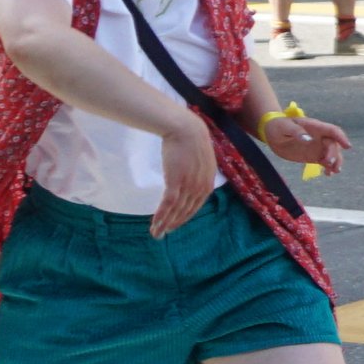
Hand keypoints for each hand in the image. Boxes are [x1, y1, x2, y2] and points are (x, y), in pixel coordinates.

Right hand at [150, 110, 219, 236]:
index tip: (174, 224)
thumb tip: (190, 177)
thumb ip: (197, 173)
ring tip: (156, 233)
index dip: (184, 217)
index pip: (195, 206)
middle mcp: (200, 188)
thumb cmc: (191, 141)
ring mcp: (189, 186)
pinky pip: (168, 204)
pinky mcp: (176, 182)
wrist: (186, 130)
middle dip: (173, 224)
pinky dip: (161, 215)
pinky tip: (155, 223)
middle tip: (162, 234)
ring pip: (176, 210)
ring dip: (164, 223)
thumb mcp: (200, 161)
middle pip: (185, 212)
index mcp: (208, 183)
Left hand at [258, 111, 347, 174]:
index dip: (341, 138)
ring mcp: (318, 146)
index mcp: (314, 127)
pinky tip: (328, 174)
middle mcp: (320, 137)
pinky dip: (329, 168)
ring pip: (333, 154)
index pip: (332, 131)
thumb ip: (297, 132)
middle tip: (327, 163)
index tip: (347, 147)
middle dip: (333, 154)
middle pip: (333, 145)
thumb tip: (309, 139)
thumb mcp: (284, 127)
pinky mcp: (314, 155)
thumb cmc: (278, 126)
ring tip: (333, 172)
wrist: (272, 134)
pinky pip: (325, 162)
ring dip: (335, 162)